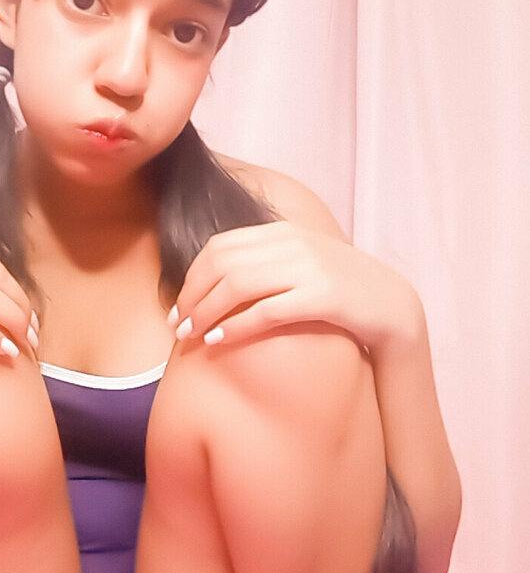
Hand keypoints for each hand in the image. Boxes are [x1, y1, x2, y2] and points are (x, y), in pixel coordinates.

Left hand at [167, 221, 421, 355]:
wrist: (394, 307)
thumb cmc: (340, 292)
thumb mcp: (301, 265)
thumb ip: (265, 263)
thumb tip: (214, 280)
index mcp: (284, 231)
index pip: (219, 247)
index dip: (191, 277)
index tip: (177, 307)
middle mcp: (294, 243)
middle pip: (221, 264)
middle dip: (192, 296)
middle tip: (178, 327)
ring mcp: (310, 267)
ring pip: (237, 284)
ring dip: (206, 312)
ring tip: (192, 337)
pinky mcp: (324, 296)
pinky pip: (266, 309)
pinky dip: (234, 326)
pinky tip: (218, 341)